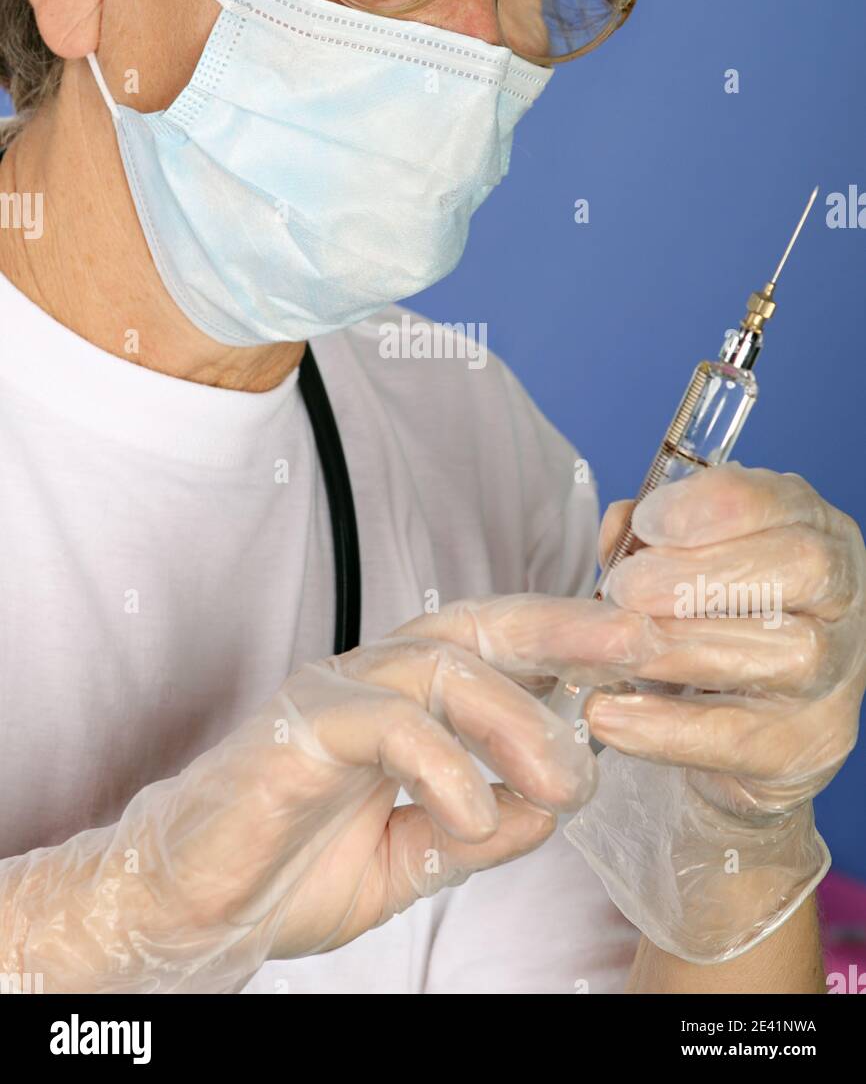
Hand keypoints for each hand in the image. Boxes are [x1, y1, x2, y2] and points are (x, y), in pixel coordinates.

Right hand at [4, 595, 600, 992]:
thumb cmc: (296, 869)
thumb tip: (555, 804)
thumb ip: (483, 828)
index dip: (565, 641)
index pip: (495, 647)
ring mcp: (335, 695)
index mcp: (405, 700)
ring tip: (565, 780)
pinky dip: (442, 765)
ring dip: (516, 719)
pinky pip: (385, 724)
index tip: (638, 648)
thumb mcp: (417, 859)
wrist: (197, 908)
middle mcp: (374, 680)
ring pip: (440, 667)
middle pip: (477, 625)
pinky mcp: (300, 729)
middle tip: (635, 645)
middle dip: (561, 627)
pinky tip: (471, 813)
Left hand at [564, 462, 865, 961]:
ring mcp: (836, 679)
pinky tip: (610, 720)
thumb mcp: (666, 569)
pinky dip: (670, 729)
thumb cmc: (689, 629)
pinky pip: (742, 739)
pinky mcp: (807, 751)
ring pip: (774, 657)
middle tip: (623, 591)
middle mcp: (840, 601)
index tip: (650, 520)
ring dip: (682, 651)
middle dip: (702, 577)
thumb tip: (618, 525)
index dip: (721, 506)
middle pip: (796, 574)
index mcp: (809, 534)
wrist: (726, 738)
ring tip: (613, 651)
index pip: (786, 502)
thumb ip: (642, 539)